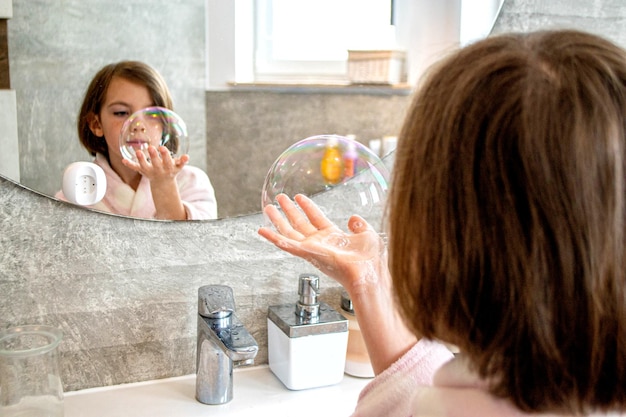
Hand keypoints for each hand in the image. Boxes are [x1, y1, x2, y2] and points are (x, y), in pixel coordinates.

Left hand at [122, 145, 188, 182]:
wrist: (163, 183)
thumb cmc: (171, 171)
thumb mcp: (178, 167)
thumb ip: (182, 162)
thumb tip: (187, 156)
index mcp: (168, 168)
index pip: (167, 161)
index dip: (165, 155)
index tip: (162, 147)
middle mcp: (158, 170)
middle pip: (156, 163)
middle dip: (153, 156)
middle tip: (151, 147)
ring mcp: (149, 171)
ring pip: (144, 166)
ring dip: (141, 159)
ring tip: (138, 152)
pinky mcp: (142, 171)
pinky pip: (135, 168)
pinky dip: (129, 164)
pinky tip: (123, 160)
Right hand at [259, 193, 418, 373]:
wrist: (369, 273)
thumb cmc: (371, 260)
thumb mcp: (367, 235)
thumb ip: (359, 226)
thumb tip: (353, 219)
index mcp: (333, 238)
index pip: (316, 218)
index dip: (307, 206)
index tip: (299, 196)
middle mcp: (320, 243)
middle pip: (299, 224)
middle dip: (289, 210)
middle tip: (279, 198)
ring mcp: (312, 249)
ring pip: (289, 232)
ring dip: (277, 220)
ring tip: (267, 207)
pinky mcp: (307, 254)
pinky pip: (286, 245)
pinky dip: (273, 238)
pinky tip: (263, 230)